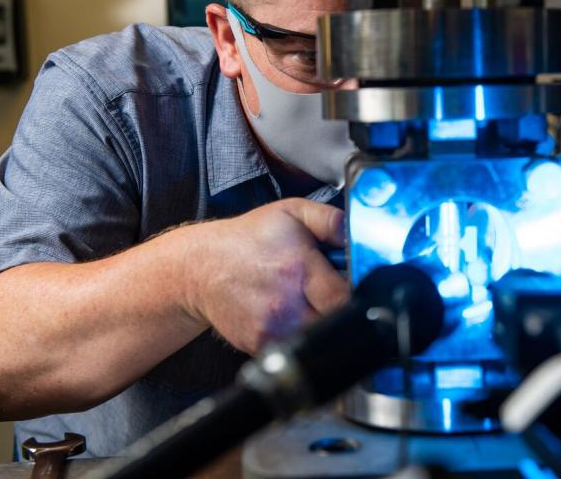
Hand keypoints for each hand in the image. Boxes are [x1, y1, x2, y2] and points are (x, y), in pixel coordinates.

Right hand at [183, 198, 347, 353]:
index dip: (356, 296)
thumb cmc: (248, 240)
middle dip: (342, 314)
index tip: (354, 288)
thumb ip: (331, 220)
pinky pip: (295, 348)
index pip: (344, 298)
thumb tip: (359, 235)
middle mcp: (284, 303)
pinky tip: (292, 315)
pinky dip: (300, 336)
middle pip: (334, 325)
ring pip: (316, 340)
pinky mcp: (259, 346)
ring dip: (322, 326)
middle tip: (332, 296)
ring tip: (311, 304)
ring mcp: (271, 329)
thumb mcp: (291, 213)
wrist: (200, 268)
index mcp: (298, 269)